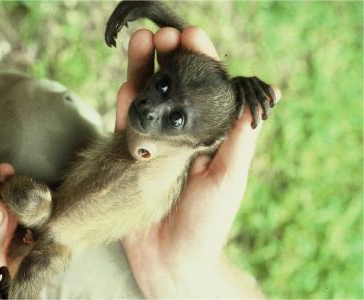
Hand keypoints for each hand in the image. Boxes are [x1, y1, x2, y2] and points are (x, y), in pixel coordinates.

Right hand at [116, 27, 279, 297]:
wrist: (170, 260)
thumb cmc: (206, 224)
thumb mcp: (228, 178)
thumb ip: (240, 138)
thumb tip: (266, 95)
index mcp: (210, 135)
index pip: (207, 89)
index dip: (201, 60)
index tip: (192, 37)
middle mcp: (183, 134)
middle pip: (175, 87)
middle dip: (169, 58)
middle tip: (162, 36)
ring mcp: (156, 143)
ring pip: (149, 99)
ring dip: (144, 71)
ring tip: (140, 44)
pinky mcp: (132, 155)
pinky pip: (128, 124)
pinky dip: (127, 104)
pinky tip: (126, 86)